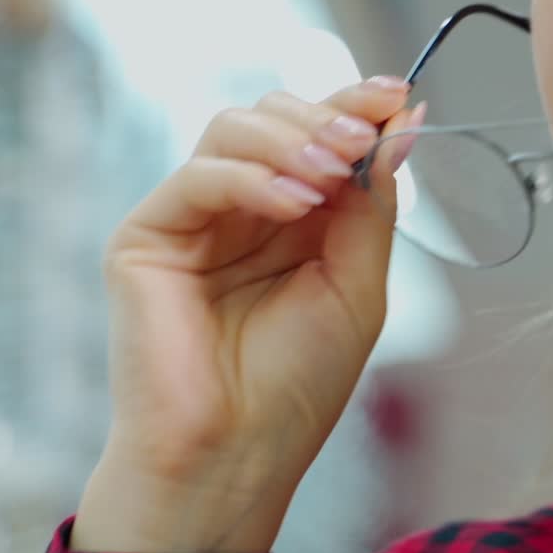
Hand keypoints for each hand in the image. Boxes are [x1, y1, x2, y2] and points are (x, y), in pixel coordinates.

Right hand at [75, 77, 423, 552]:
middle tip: (362, 138)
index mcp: (293, 217)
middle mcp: (242, 208)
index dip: (354, 104)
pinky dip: (251, 179)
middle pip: (273, 115)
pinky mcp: (148, 237)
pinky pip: (198, 178)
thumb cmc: (298, 384)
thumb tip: (404, 120)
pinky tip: (294, 206)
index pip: (317, 134)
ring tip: (330, 171)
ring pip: (231, 129)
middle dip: (325, 116)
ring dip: (291, 138)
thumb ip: (372, 201)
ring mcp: (193, 219)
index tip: (397, 93)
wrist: (237, 459)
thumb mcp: (358, 283)